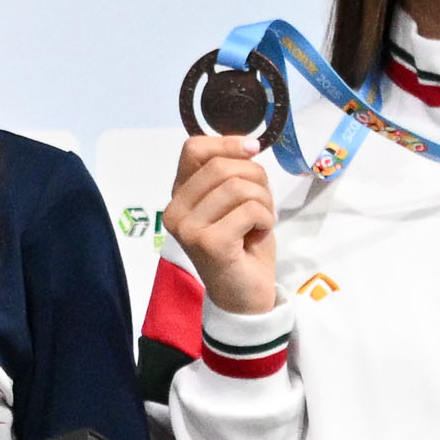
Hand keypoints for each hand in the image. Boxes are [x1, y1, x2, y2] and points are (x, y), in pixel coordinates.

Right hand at [165, 132, 279, 313]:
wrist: (245, 296)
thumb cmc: (242, 246)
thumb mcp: (235, 201)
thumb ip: (232, 173)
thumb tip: (249, 144)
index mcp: (179, 196)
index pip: (194, 148)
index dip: (228, 143)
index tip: (253, 151)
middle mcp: (175, 211)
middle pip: (221, 166)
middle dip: (256, 178)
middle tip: (263, 202)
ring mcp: (188, 228)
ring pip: (238, 187)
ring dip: (263, 201)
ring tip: (261, 220)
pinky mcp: (208, 243)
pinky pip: (249, 209)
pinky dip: (265, 219)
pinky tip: (258, 234)